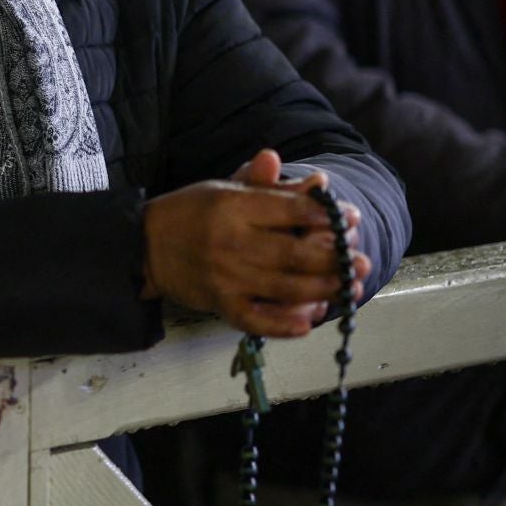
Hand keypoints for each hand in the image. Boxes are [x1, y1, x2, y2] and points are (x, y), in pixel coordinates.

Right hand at [142, 149, 371, 338]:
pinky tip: (308, 323)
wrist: (144, 246)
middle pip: (297, 253)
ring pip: (286, 288)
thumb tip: (319, 181)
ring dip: (324, 290)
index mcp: (233, 206)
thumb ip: (271, 186)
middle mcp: (231, 242)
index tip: (351, 217)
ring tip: (349, 287)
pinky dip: (283, 325)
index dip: (328, 216)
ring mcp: (225, 277)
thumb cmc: (192, 213)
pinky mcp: (219, 304)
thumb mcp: (226, 189)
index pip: (293, 211)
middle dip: (336, 257)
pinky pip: (256, 319)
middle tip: (360, 259)